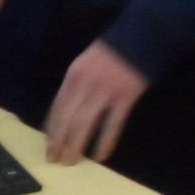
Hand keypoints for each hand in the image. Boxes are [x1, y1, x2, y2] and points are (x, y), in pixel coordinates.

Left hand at [43, 40, 150, 165]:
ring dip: (76, 145)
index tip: (49, 144)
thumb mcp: (89, 60)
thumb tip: (68, 110)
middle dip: (59, 142)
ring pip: (84, 124)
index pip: (57, 106)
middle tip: (56, 159)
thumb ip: (78, 82)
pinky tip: (100, 156)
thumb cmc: (116, 48)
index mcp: (74, 74)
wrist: (145, 33)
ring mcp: (106, 91)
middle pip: (67, 118)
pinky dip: (105, 142)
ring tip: (72, 161)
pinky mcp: (126, 97)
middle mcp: (86, 83)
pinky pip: (112, 125)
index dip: (51, 128)